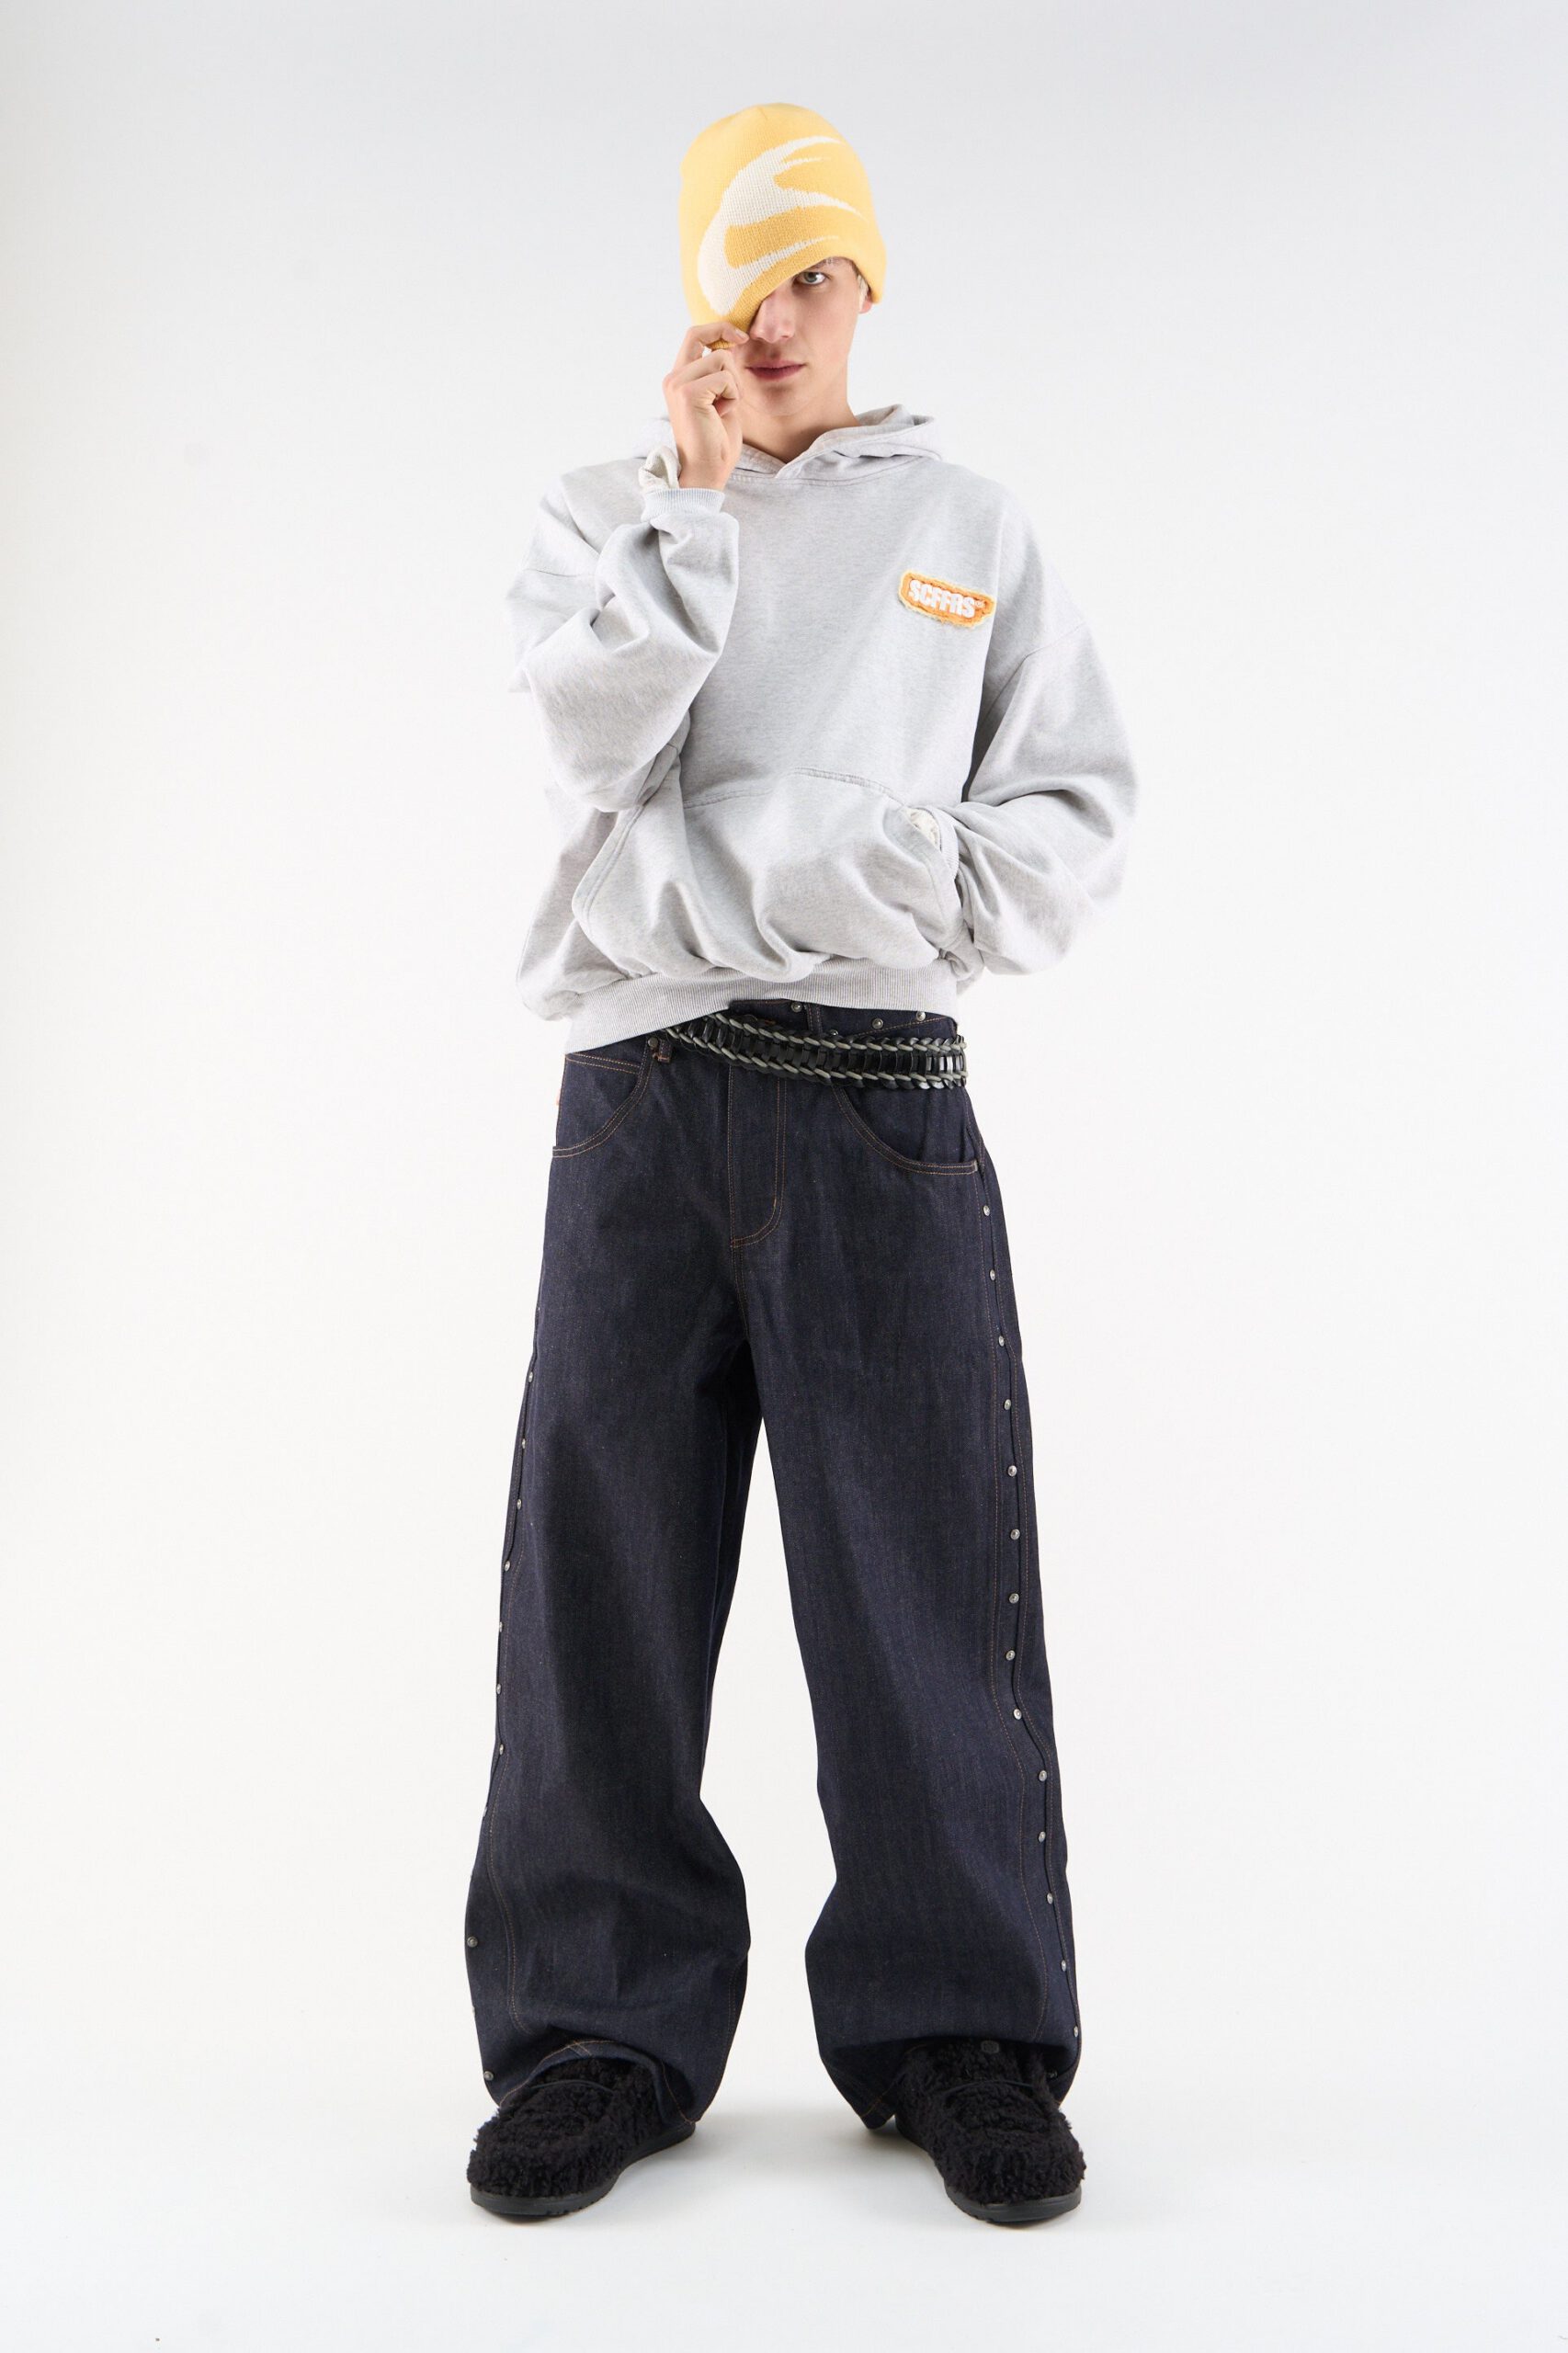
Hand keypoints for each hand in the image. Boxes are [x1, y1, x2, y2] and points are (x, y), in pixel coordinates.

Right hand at [663, 321, 748, 489]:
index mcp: (678, 378)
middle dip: (729, 351)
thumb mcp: (721, 399)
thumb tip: (732, 347)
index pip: (694, 335)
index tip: (740, 337)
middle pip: (705, 338)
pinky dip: (733, 396)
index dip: (718, 328)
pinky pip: (725, 378)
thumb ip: (721, 374)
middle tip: (735, 380)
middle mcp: (673, 377)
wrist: (706, 472)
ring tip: (723, 409)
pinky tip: (722, 414)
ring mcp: (678, 384)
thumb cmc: (716, 442)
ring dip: (733, 384)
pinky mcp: (688, 393)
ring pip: (721, 358)